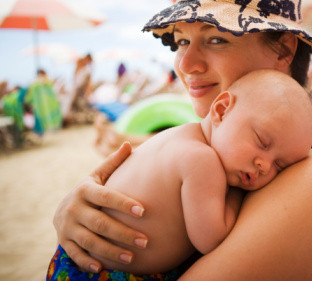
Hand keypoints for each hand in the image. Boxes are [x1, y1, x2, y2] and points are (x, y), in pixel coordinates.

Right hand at [53, 142, 147, 271]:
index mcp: (85, 190)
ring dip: (111, 251)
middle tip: (145, 241)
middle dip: (123, 233)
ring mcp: (67, 227)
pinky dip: (87, 262)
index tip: (143, 211)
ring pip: (90, 241)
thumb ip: (113, 163)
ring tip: (132, 258)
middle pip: (100, 223)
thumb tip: (129, 145)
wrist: (63, 208)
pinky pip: (75, 255)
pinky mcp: (64, 243)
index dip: (124, 204)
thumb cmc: (91, 191)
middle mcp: (74, 209)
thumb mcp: (98, 176)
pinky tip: (103, 268)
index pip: (107, 197)